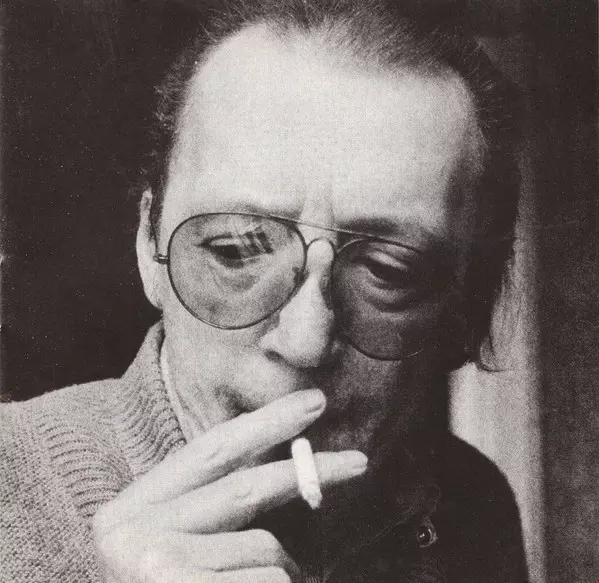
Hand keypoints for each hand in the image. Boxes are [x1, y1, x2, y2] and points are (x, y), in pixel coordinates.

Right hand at [92, 389, 367, 582]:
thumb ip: (209, 510)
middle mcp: (142, 532)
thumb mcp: (162, 541)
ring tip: (253, 582)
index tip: (313, 403)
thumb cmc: (142, 578)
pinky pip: (268, 580)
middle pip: (247, 488)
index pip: (211, 451)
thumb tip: (280, 482)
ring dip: (281, 571)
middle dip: (309, 472)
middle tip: (359, 461)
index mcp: (138, 506)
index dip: (267, 424)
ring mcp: (161, 569)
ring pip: (265, 552)